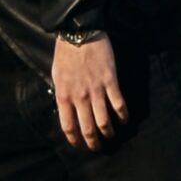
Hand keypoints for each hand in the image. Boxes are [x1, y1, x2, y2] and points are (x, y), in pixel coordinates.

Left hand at [52, 33, 128, 150]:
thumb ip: (62, 93)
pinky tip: (124, 120)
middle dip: (93, 142)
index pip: (68, 126)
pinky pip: (118, 104)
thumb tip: (66, 108)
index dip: (75, 139)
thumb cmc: (65, 52)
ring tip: (111, 136)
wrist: (79, 32)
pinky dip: (122, 115)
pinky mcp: (110, 82)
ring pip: (104, 120)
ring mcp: (96, 90)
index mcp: (63, 96)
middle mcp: (79, 97)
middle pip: (87, 128)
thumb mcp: (56, 75)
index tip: (79, 144)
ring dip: (108, 132)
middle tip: (98, 147)